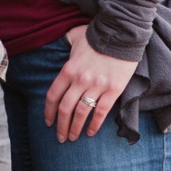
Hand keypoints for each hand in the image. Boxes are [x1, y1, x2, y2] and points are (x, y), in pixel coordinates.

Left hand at [43, 25, 138, 140]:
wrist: (122, 32)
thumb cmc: (97, 35)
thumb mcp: (75, 37)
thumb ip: (65, 44)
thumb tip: (59, 43)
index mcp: (68, 69)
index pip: (53, 96)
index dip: (48, 112)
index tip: (48, 122)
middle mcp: (80, 79)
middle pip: (65, 109)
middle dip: (61, 126)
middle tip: (61, 137)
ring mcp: (97, 85)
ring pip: (81, 113)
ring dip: (75, 128)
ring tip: (73, 137)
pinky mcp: (113, 89)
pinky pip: (101, 111)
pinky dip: (95, 124)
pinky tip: (91, 133)